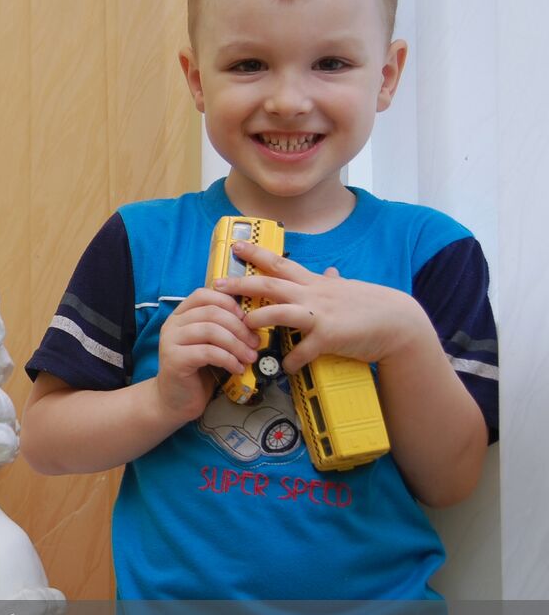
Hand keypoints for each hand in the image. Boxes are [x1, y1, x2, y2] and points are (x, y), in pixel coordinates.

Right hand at [155, 287, 259, 419]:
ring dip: (236, 344)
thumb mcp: (210, 344)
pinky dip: (228, 359)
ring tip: (249, 357)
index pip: (203, 295)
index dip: (228, 302)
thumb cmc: (198, 371)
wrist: (175, 401)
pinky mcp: (175, 360)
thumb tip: (254, 320)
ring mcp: (170, 341)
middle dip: (239, 327)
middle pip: (211, 312)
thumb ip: (221, 328)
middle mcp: (172, 324)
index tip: (246, 319)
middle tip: (255, 343)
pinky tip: (237, 369)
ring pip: (210, 330)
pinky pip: (208, 352)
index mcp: (180, 315)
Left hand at [215, 241, 426, 371]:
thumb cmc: (371, 306)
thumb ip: (333, 283)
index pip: (280, 263)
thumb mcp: (348, 289)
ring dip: (258, 319)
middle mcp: (313, 294)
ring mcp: (320, 315)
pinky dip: (291, 360)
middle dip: (241, 284)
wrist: (398, 322)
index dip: (256, 254)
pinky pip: (302, 351)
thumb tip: (331, 271)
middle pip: (270, 284)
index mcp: (315, 283)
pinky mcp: (329, 337)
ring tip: (244, 326)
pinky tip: (285, 367)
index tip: (235, 246)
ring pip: (279, 312)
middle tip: (217, 285)